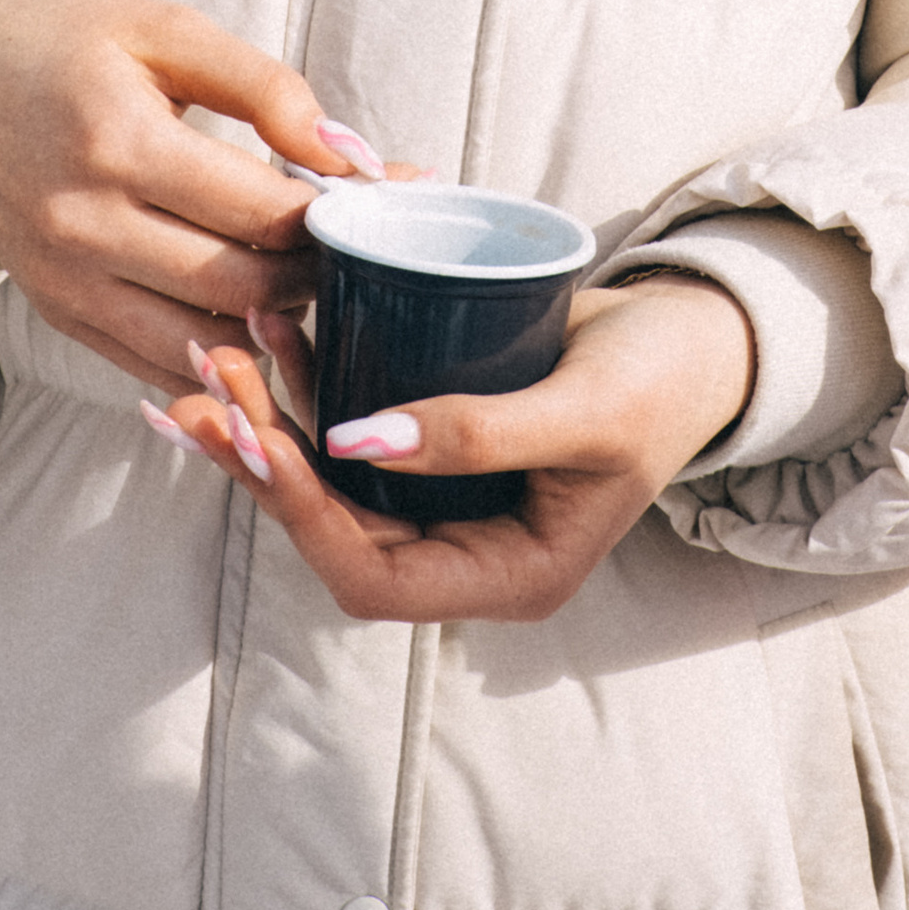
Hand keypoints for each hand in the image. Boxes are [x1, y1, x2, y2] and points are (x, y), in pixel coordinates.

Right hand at [0, 0, 375, 388]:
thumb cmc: (63, 42)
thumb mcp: (165, 30)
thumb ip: (265, 88)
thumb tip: (352, 155)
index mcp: (118, 143)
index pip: (262, 213)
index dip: (337, 215)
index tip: (384, 199)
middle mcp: (83, 226)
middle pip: (244, 287)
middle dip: (319, 274)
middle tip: (357, 245)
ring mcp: (63, 283)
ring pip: (206, 345)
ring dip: (275, 327)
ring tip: (312, 279)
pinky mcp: (55, 313)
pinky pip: (156, 364)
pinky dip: (218, 355)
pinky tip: (256, 318)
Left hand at [149, 274, 757, 623]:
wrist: (699, 336)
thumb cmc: (662, 378)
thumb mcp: (585, 410)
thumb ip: (480, 433)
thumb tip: (356, 440)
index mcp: (509, 576)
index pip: (374, 578)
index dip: (303, 513)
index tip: (259, 434)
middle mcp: (467, 549)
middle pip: (333, 528)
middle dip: (263, 458)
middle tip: (210, 380)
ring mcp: (448, 498)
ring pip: (329, 477)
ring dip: (268, 418)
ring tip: (220, 348)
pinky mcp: (436, 441)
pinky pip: (352, 427)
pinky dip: (307, 383)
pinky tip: (270, 331)